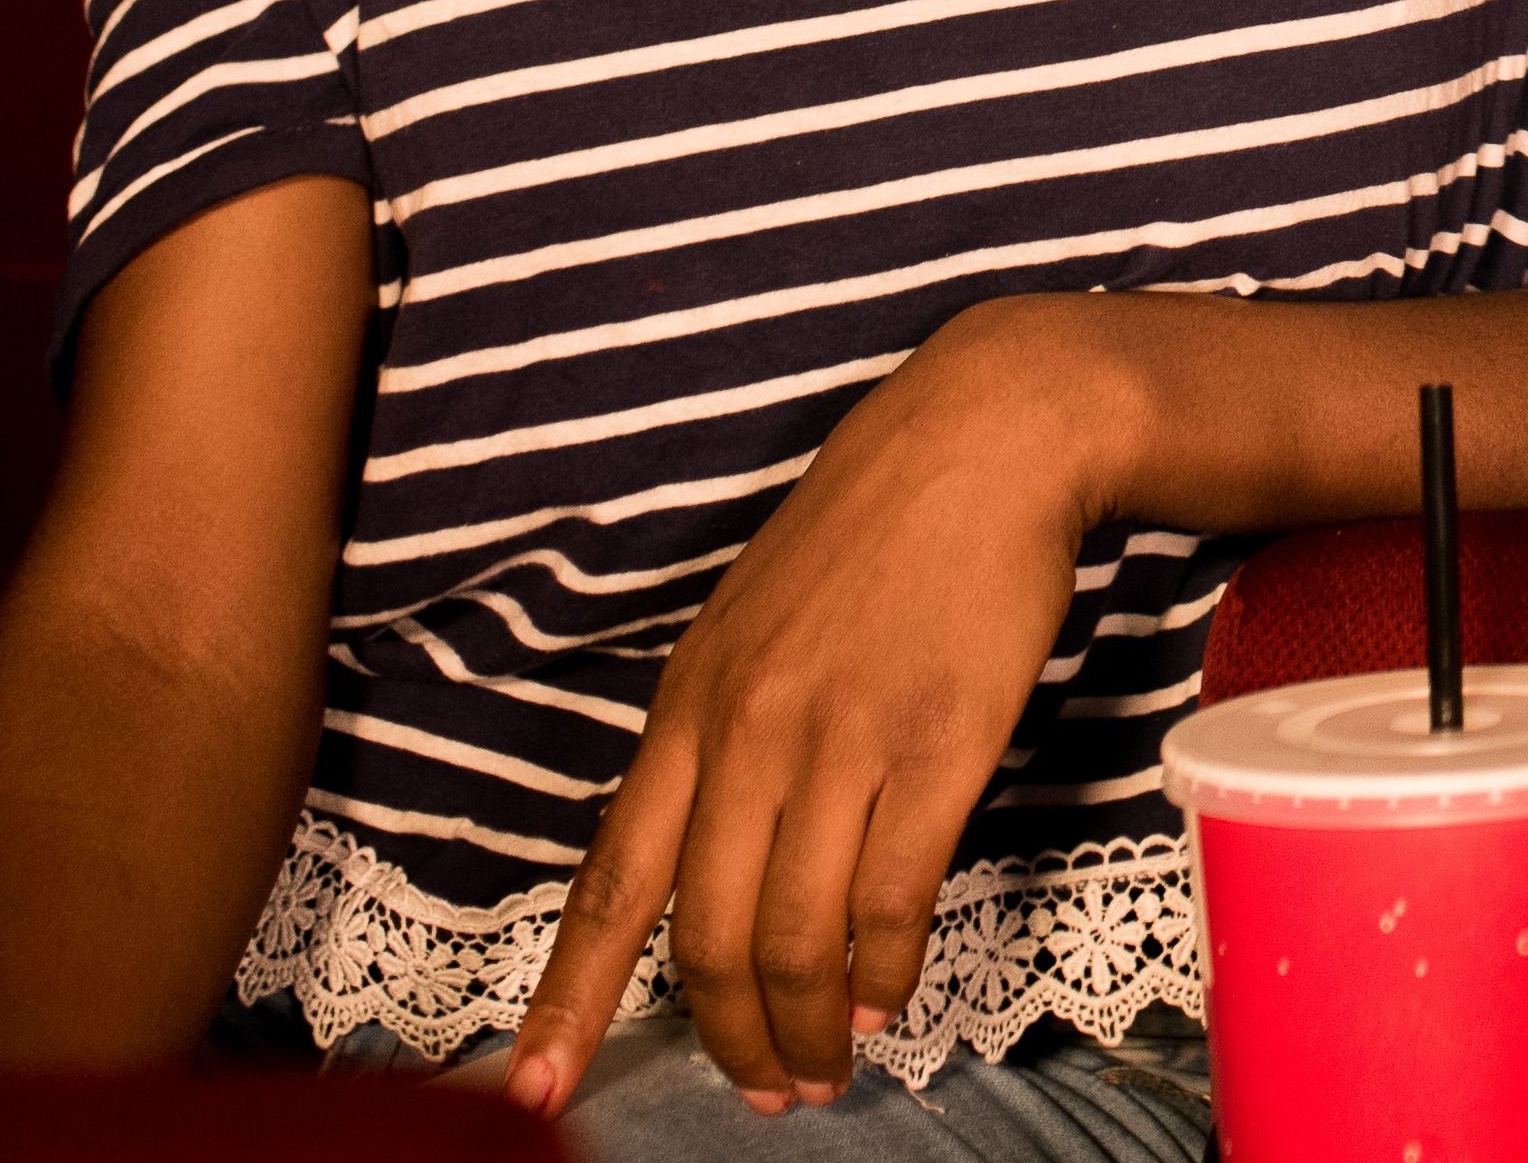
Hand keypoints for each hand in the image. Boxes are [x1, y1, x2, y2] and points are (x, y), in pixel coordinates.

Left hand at [501, 298, 1126, 1113]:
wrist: (988, 436)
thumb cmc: (876, 531)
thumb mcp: (756, 624)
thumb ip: (728, 737)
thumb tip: (723, 866)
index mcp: (691, 706)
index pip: (614, 881)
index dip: (571, 996)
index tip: (540, 1087)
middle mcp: (748, 732)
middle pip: (711, 936)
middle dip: (732, 1039)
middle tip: (765, 1091)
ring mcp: (843, 739)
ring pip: (799, 936)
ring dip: (810, 1027)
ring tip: (827, 1066)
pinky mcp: (936, 743)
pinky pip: (892, 898)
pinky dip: (885, 971)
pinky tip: (889, 997)